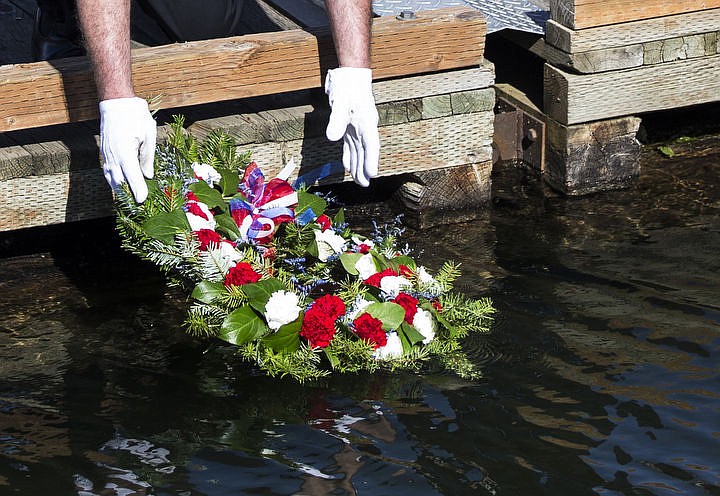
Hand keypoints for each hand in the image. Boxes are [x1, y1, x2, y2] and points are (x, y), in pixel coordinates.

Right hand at [99, 97, 156, 202]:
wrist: (116, 102)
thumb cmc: (136, 116)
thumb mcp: (149, 135)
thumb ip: (147, 158)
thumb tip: (148, 175)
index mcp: (125, 152)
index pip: (132, 177)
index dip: (138, 190)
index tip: (143, 201)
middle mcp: (113, 155)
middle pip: (119, 182)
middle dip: (128, 195)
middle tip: (138, 207)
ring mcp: (106, 154)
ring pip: (111, 178)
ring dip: (119, 191)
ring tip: (128, 202)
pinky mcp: (104, 152)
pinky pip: (107, 171)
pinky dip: (113, 181)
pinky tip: (119, 187)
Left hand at [325, 67, 379, 186]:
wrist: (350, 74)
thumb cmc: (348, 86)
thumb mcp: (341, 102)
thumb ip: (337, 121)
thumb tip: (332, 138)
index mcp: (366, 121)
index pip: (371, 144)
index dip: (371, 160)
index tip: (372, 174)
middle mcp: (365, 126)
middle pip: (366, 151)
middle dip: (365, 168)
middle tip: (365, 184)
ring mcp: (358, 127)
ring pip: (359, 150)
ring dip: (358, 165)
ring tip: (359, 180)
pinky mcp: (351, 126)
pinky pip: (352, 145)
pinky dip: (350, 156)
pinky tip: (348, 166)